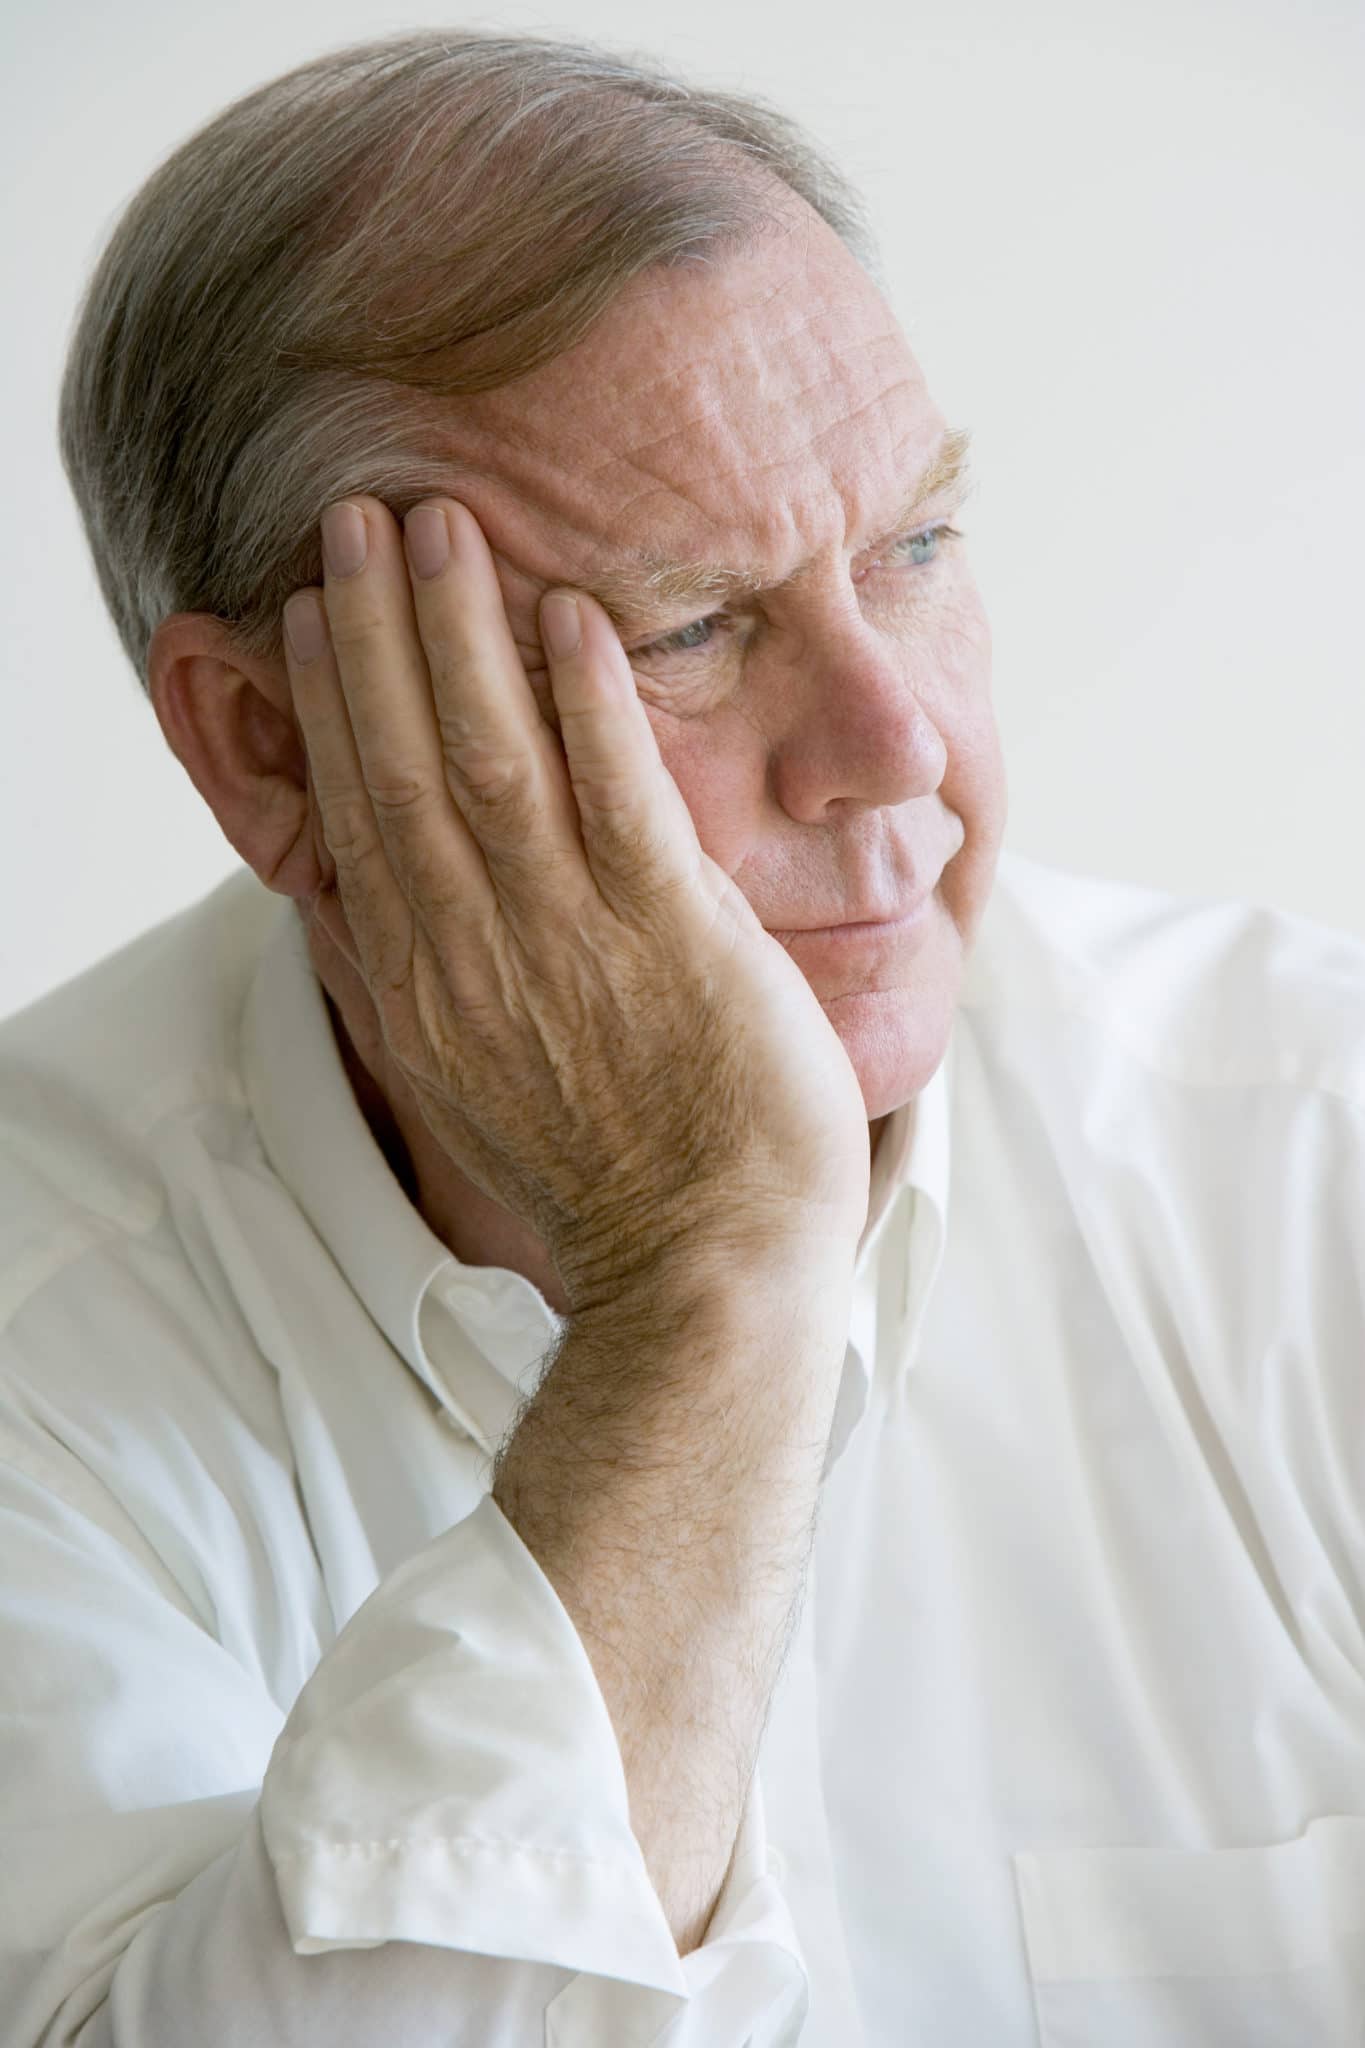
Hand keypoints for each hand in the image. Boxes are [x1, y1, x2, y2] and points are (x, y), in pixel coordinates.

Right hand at [282, 496, 869, 1312]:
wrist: (705, 1262)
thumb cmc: (613, 1174)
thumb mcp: (485, 1085)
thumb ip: (453, 982)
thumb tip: (427, 905)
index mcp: (426, 989)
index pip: (361, 815)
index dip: (338, 704)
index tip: (323, 617)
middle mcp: (474, 953)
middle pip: (405, 762)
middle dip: (378, 631)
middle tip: (358, 521)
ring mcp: (567, 941)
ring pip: (490, 756)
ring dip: (461, 632)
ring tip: (440, 527)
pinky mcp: (668, 935)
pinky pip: (616, 793)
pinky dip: (588, 700)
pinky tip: (573, 614)